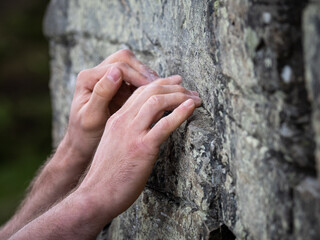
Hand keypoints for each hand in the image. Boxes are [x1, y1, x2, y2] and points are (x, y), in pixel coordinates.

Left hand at [63, 49, 158, 161]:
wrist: (82, 143)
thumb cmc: (84, 133)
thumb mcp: (91, 117)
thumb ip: (102, 93)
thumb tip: (116, 72)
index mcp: (88, 78)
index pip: (118, 67)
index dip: (137, 75)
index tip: (152, 88)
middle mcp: (96, 73)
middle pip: (124, 59)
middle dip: (143, 70)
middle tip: (158, 84)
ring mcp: (106, 78)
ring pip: (130, 65)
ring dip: (145, 75)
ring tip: (160, 88)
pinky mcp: (115, 86)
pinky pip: (133, 77)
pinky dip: (144, 82)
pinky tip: (155, 93)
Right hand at [79, 75, 200, 218]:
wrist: (95, 194)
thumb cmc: (107, 174)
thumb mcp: (115, 144)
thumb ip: (129, 131)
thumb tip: (149, 126)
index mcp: (117, 119)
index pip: (140, 92)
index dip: (160, 84)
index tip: (176, 83)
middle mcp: (123, 121)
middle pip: (150, 91)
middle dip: (174, 87)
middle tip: (190, 90)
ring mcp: (132, 133)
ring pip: (157, 102)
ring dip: (180, 96)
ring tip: (196, 98)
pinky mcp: (142, 148)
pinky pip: (164, 125)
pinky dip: (180, 113)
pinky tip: (191, 107)